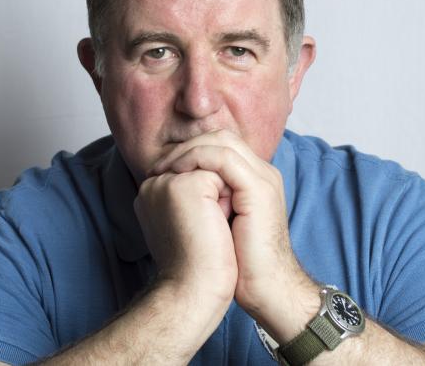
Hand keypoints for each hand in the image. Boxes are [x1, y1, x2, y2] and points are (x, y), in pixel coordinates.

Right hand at [134, 169, 237, 305]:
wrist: (196, 289)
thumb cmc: (198, 263)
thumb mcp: (190, 222)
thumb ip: (193, 196)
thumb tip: (216, 181)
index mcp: (151, 193)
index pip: (194, 174)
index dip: (213, 198)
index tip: (204, 231)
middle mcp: (153, 184)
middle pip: (205, 168)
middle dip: (218, 195)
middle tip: (208, 232)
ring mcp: (166, 182)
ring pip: (213, 169)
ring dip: (223, 197)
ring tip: (210, 229)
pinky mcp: (184, 185)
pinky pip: (221, 174)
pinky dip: (227, 200)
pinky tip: (215, 226)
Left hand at [150, 130, 319, 342]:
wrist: (266, 288)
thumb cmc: (240, 264)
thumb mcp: (218, 224)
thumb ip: (205, 202)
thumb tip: (169, 192)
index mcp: (255, 179)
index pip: (220, 145)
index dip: (189, 150)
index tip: (160, 168)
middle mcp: (263, 173)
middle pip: (221, 137)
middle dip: (185, 146)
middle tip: (158, 164)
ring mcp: (264, 178)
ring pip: (221, 141)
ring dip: (187, 151)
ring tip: (164, 168)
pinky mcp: (259, 189)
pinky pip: (224, 158)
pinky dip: (197, 160)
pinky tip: (178, 175)